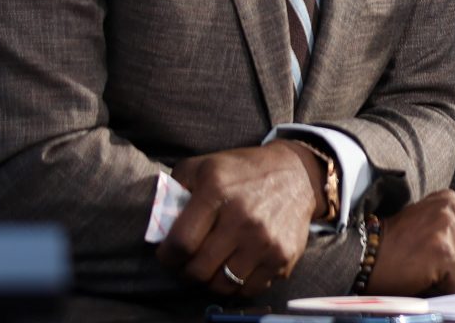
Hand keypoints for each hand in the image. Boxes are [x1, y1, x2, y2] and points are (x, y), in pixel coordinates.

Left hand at [158, 143, 317, 295]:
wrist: (298, 174)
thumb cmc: (242, 171)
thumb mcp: (203, 166)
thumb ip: (174, 190)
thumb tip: (156, 224)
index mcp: (216, 191)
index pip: (180, 244)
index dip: (167, 256)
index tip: (169, 254)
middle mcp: (242, 217)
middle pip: (198, 271)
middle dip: (187, 270)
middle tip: (191, 261)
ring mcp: (265, 240)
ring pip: (222, 285)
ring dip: (213, 279)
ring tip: (215, 263)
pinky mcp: (283, 256)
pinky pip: (250, 289)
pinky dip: (239, 283)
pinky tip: (238, 265)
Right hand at [366, 191, 454, 294]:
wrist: (359, 258)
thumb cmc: (395, 252)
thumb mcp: (435, 239)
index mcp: (453, 202)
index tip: (453, 263)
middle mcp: (454, 209)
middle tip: (438, 271)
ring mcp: (449, 228)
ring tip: (430, 274)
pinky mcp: (443, 251)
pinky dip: (442, 292)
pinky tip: (421, 279)